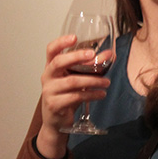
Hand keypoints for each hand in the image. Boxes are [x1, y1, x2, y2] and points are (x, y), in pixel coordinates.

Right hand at [37, 35, 110, 157]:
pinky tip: (101, 94)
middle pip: (59, 62)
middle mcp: (48, 77)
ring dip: (93, 80)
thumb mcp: (77, 78)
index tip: (74, 37)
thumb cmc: (66, 95)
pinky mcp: (55, 105)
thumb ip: (90, 66)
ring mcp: (49, 91)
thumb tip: (110, 55)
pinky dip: (92, 94)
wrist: (57, 121)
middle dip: (77, 57)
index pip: (51, 50)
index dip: (61, 42)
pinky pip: (76, 96)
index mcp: (51, 67)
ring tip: (106, 82)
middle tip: (94, 55)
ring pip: (72, 81)